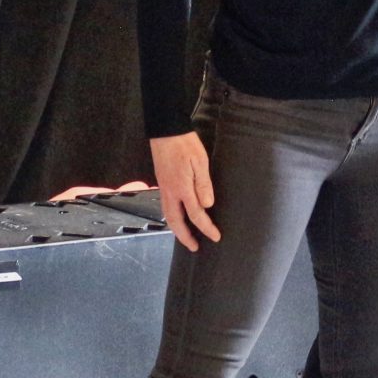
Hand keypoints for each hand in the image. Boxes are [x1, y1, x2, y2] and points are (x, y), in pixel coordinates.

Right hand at [149, 133, 220, 251]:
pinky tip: (178, 217)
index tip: (215, 237)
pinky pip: (165, 207)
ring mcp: (164, 188)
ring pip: (168, 215)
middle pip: (176, 222)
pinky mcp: (161, 183)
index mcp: (182, 188)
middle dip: (185, 237)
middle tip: (194, 247)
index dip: (206, 228)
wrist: (166, 131)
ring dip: (177, 229)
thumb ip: (203, 184)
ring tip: (186, 236)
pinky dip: (172, 217)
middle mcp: (170, 192)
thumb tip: (207, 205)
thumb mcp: (200, 161)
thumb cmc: (185, 144)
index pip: (196, 214)